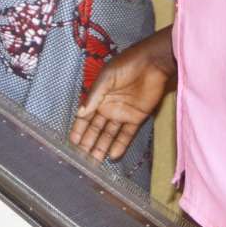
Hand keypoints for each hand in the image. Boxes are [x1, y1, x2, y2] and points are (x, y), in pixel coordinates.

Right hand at [69, 30, 175, 162]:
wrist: (152, 63)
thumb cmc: (126, 65)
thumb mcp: (106, 78)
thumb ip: (94, 96)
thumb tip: (79, 113)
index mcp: (98, 96)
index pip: (85, 117)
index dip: (79, 129)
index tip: (72, 143)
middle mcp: (108, 107)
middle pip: (96, 129)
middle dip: (88, 143)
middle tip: (82, 159)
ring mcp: (122, 113)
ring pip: (109, 134)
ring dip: (102, 147)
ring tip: (95, 162)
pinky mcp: (136, 118)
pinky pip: (126, 135)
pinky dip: (120, 145)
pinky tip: (113, 156)